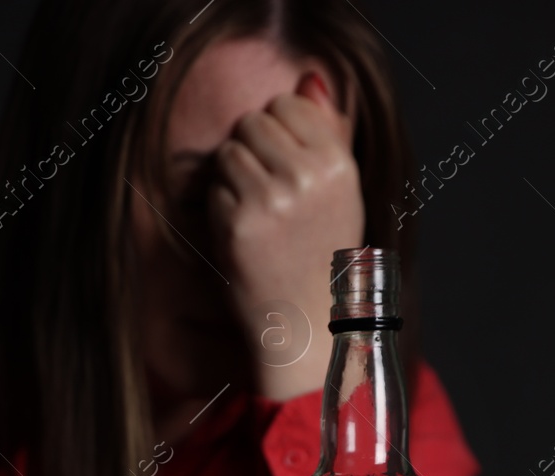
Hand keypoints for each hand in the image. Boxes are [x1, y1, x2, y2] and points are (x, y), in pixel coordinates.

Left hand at [207, 71, 364, 400]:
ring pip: (229, 151)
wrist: (307, 320)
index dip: (278, 132)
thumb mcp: (340, 188)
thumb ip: (326, 129)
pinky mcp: (241, 223)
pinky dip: (221, 209)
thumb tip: (307, 77)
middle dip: (252, 150)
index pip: (288, 103)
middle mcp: (310, 176)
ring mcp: (274, 199)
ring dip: (233, 178)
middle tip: (269, 194)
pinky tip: (245, 235)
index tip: (287, 167)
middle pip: (253, 121)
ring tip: (258, 213)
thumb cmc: (321, 251)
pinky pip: (214, 188)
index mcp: (340, 162)